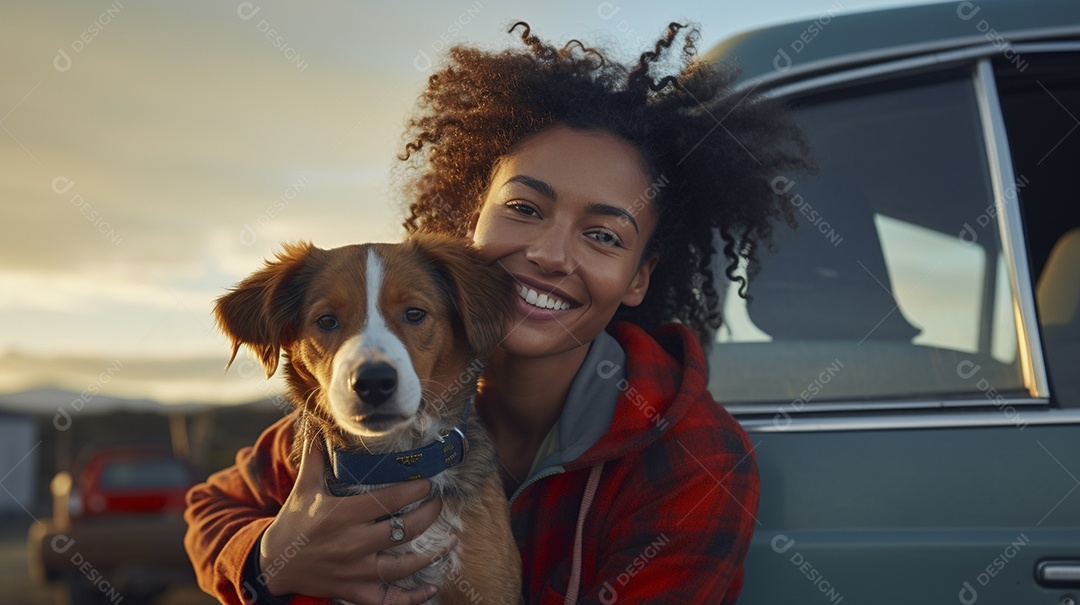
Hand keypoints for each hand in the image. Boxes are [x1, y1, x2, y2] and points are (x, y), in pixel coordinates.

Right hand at [258, 438, 446, 603]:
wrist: (272, 566)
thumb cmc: (292, 523)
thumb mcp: (304, 488)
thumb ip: (317, 458)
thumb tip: (319, 424)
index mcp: (340, 515)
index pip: (386, 501)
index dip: (412, 490)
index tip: (428, 482)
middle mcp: (350, 545)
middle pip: (401, 531)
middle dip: (428, 516)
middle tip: (440, 504)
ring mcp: (353, 572)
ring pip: (401, 567)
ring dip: (430, 555)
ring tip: (451, 540)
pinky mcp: (353, 592)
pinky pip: (387, 599)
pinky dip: (412, 597)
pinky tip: (432, 587)